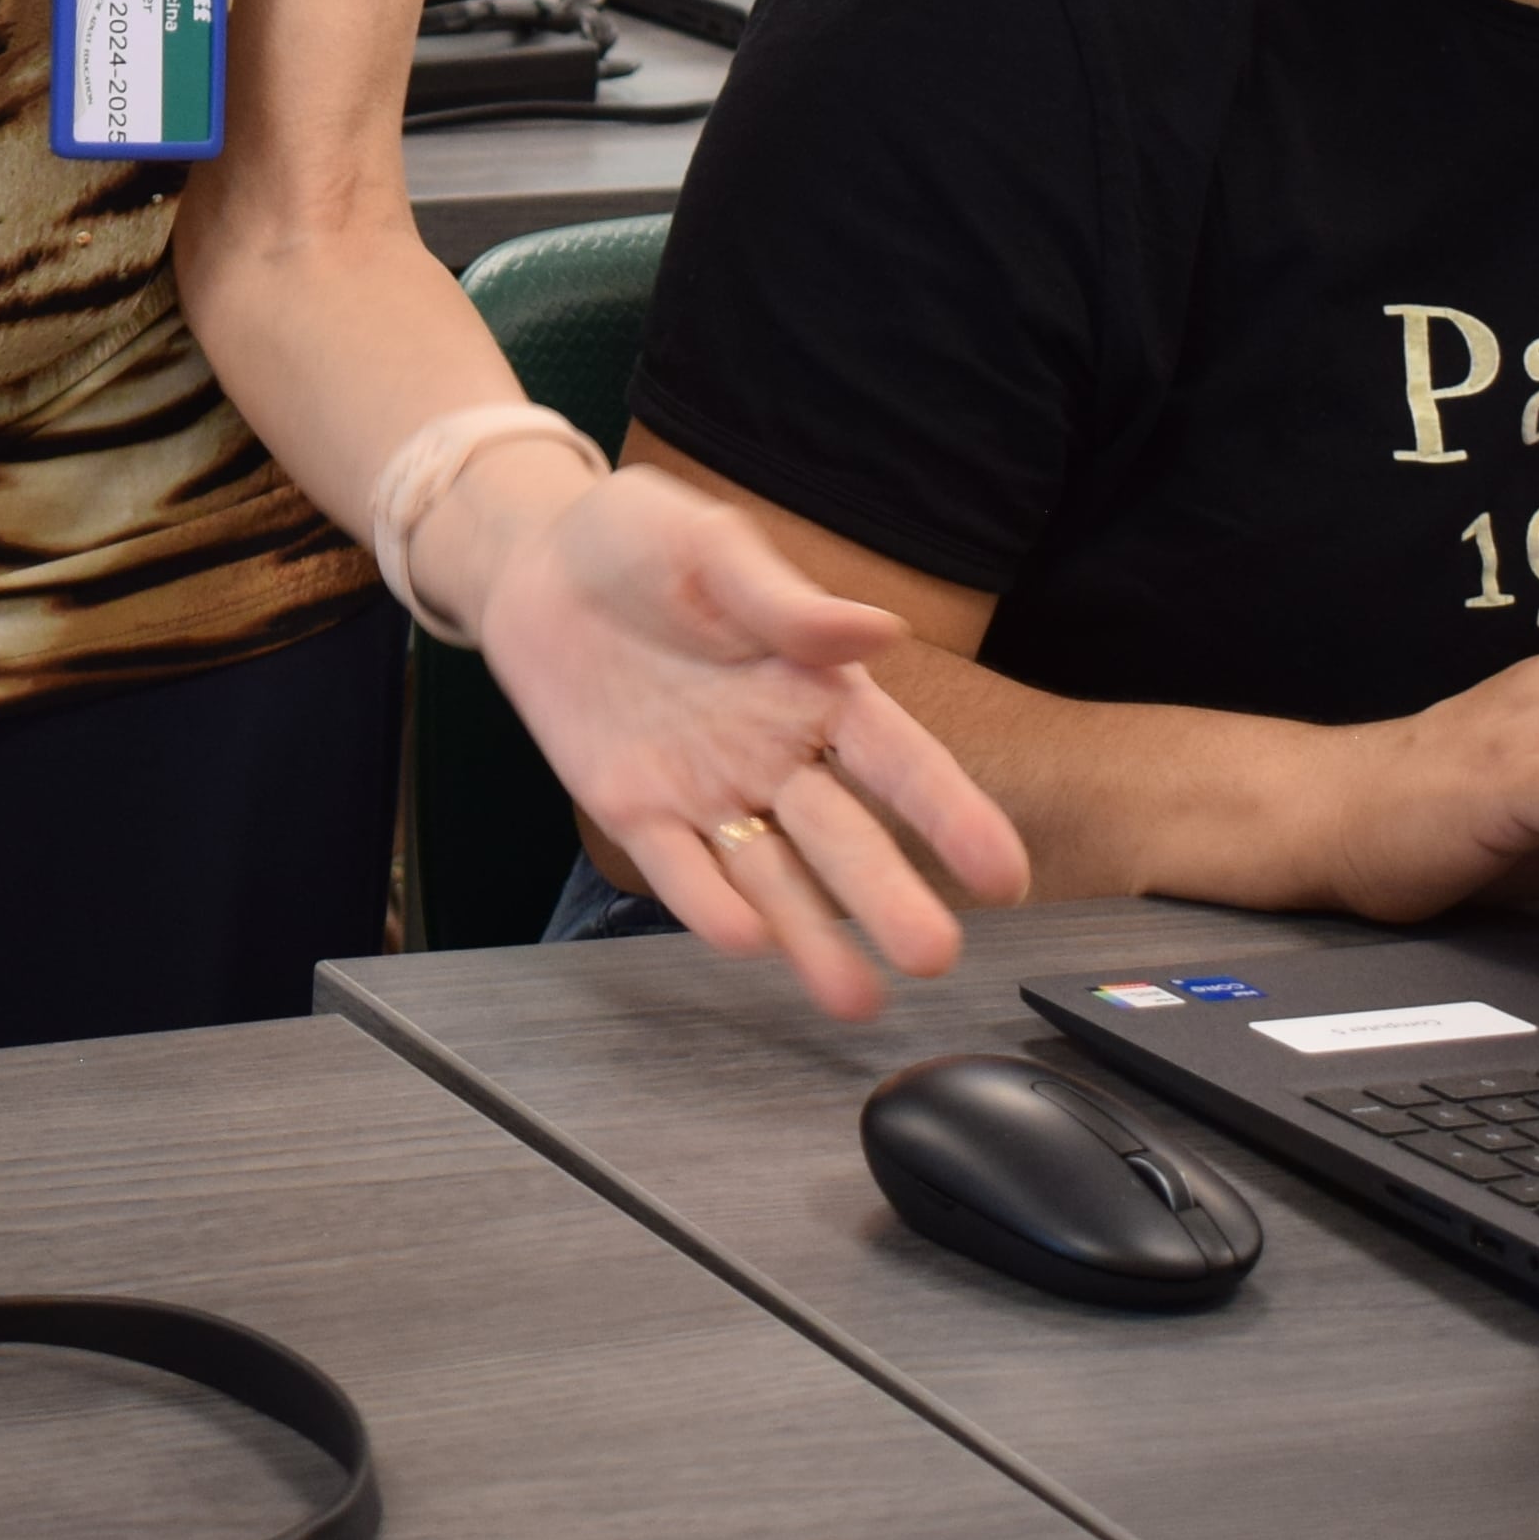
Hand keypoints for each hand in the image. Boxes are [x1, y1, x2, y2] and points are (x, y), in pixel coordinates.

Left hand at [456, 457, 1031, 1017]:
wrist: (536, 564)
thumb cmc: (640, 542)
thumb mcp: (713, 546)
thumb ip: (786, 602)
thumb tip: (878, 630)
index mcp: (815, 689)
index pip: (900, 762)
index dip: (951, 815)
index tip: (1002, 875)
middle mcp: (775, 755)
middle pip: (843, 838)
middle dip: (889, 897)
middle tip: (934, 955)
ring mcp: (708, 792)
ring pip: (771, 877)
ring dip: (809, 936)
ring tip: (856, 998)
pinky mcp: (636, 811)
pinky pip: (679, 869)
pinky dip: (709, 905)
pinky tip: (747, 940)